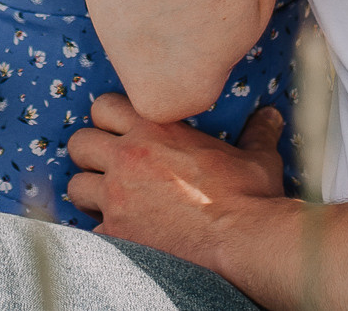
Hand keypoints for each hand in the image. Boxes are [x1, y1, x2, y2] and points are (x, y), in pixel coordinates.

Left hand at [66, 93, 285, 267]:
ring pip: (76, 187)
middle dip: (90, 155)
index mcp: (155, 128)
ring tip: (111, 203)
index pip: (103, 106)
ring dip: (91, 194)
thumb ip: (257, 132)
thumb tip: (271, 115)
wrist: (243, 242)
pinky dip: (103, 233)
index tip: (121, 133)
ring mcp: (118, 198)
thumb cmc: (251, 197)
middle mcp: (128, 157)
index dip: (109, 119)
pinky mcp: (118, 235)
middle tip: (110, 169)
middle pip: (79, 143)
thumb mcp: (257, 157)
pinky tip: (123, 237)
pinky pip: (91, 230)